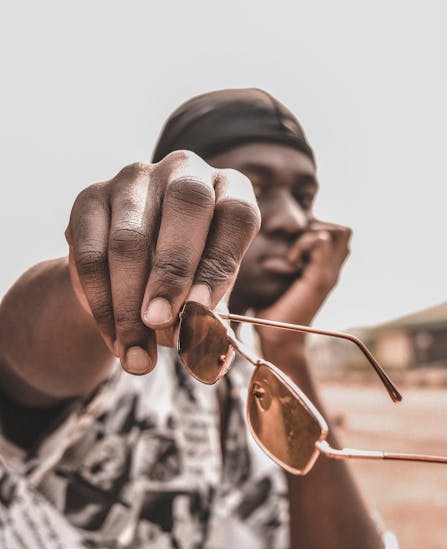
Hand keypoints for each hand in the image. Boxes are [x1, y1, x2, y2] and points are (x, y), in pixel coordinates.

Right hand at [66, 151, 259, 373]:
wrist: (128, 274)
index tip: (202, 311)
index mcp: (230, 189)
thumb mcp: (205, 302)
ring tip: (137, 356)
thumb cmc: (186, 285)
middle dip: (172, 273)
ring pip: (130, 240)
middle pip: (186, 208)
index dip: (219, 264)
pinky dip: (101, 305)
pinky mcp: (90, 197)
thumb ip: (209, 324)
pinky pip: (90, 254)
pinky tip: (115, 341)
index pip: (236, 216)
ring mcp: (135, 179)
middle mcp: (186, 171)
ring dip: (129, 306)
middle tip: (160, 323)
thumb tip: (214, 359)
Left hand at [256, 220, 350, 354]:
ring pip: (338, 232)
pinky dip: (303, 244)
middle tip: (295, 242)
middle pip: (343, 231)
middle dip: (317, 226)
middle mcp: (332, 270)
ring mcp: (329, 274)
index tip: (291, 243)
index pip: (336, 233)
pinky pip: (321, 242)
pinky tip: (289, 261)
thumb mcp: (276, 279)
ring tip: (294, 251)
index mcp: (323, 269)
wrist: (279, 339)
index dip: (315, 228)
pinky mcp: (320, 279)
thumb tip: (266, 242)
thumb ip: (280, 262)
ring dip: (312, 233)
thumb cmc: (271, 310)